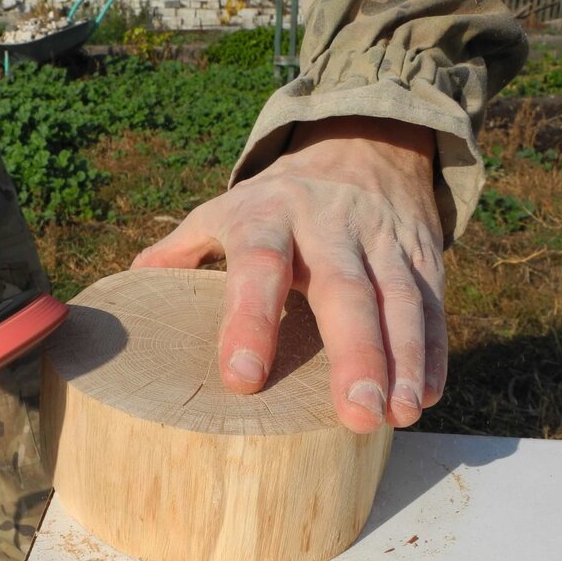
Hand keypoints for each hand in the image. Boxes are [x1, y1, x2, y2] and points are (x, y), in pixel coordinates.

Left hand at [132, 116, 444, 431]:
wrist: (361, 146)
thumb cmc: (274, 202)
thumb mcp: (224, 211)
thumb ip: (179, 251)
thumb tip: (129, 290)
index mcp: (268, 215)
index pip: (257, 266)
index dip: (249, 320)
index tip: (241, 379)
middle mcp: (330, 225)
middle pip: (345, 289)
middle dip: (354, 351)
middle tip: (354, 411)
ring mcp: (382, 239)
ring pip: (400, 300)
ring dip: (402, 360)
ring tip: (398, 414)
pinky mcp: (423, 255)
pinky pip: (433, 306)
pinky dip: (432, 352)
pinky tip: (425, 395)